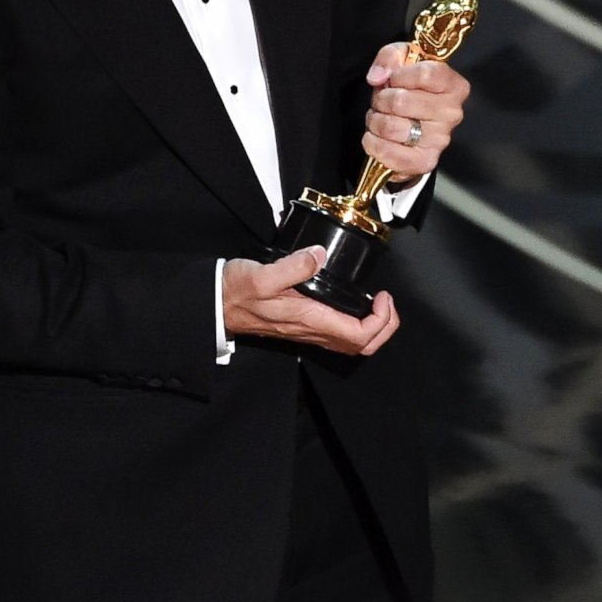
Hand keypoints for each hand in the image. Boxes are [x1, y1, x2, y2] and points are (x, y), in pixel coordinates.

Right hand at [223, 248, 399, 355]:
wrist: (215, 305)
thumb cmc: (236, 291)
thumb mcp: (262, 274)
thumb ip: (293, 265)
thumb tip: (319, 254)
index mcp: (309, 319)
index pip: (359, 335)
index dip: (380, 320)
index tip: (381, 296)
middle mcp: (312, 331)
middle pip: (362, 346)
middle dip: (385, 327)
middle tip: (386, 302)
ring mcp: (308, 332)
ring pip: (352, 344)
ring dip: (374, 328)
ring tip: (377, 303)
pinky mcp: (303, 326)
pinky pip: (339, 336)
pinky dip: (358, 325)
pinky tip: (355, 305)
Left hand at [361, 46, 468, 181]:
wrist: (411, 124)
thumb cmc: (409, 89)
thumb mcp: (402, 60)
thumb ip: (389, 57)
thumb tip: (377, 77)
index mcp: (454, 86)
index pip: (426, 74)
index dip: (400, 75)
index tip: (393, 79)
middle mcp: (452, 113)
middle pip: (401, 102)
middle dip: (381, 100)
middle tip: (383, 101)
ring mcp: (440, 140)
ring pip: (391, 127)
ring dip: (375, 121)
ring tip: (380, 118)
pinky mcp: (424, 161)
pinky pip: (388, 152)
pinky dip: (373, 143)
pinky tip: (376, 137)